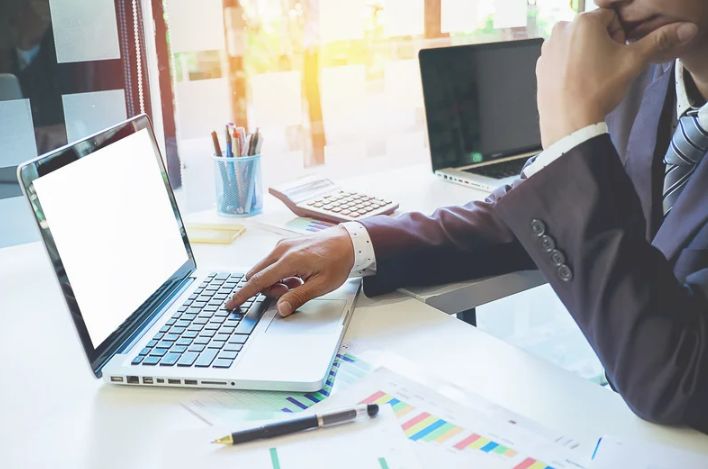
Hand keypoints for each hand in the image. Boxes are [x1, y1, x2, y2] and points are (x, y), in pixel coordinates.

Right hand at [225, 226, 354, 316]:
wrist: (348, 242)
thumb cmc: (338, 262)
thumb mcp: (322, 285)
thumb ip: (298, 297)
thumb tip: (281, 309)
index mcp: (289, 261)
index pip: (258, 281)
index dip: (243, 295)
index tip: (231, 304)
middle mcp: (281, 250)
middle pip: (256, 275)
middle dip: (267, 289)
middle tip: (290, 292)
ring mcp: (282, 246)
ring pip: (264, 269)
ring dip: (274, 282)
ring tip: (298, 283)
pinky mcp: (285, 245)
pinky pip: (272, 263)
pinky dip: (279, 273)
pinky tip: (297, 275)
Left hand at [536, 9, 697, 147]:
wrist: (569, 121)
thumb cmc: (598, 89)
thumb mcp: (633, 62)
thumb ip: (657, 41)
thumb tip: (684, 29)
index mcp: (583, 22)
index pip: (611, 17)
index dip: (620, 36)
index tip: (619, 55)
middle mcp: (561, 30)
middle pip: (591, 30)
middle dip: (602, 45)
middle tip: (606, 68)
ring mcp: (547, 48)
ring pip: (576, 45)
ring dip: (586, 55)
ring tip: (592, 77)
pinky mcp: (540, 65)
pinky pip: (561, 59)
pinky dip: (570, 67)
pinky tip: (578, 83)